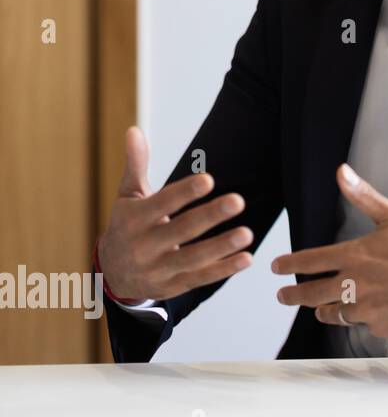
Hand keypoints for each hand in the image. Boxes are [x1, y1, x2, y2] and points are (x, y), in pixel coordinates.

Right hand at [96, 126, 253, 300]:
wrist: (111, 273)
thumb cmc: (127, 225)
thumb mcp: (128, 196)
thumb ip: (136, 165)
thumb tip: (134, 130)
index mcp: (134, 219)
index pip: (161, 203)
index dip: (184, 193)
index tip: (208, 179)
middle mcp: (144, 245)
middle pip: (180, 230)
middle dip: (209, 216)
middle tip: (238, 201)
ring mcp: (158, 268)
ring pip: (192, 258)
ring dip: (221, 246)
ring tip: (247, 233)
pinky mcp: (172, 286)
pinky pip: (200, 278)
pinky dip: (223, 270)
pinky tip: (247, 258)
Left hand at [270, 163, 387, 336]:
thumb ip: (364, 198)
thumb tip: (342, 172)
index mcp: (355, 255)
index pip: (309, 261)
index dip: (288, 264)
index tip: (276, 267)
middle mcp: (354, 285)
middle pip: (309, 295)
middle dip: (292, 296)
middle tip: (282, 296)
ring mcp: (366, 310)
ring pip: (332, 314)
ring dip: (324, 309)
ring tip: (322, 308)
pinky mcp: (380, 327)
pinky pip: (362, 325)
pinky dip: (363, 318)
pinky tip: (373, 310)